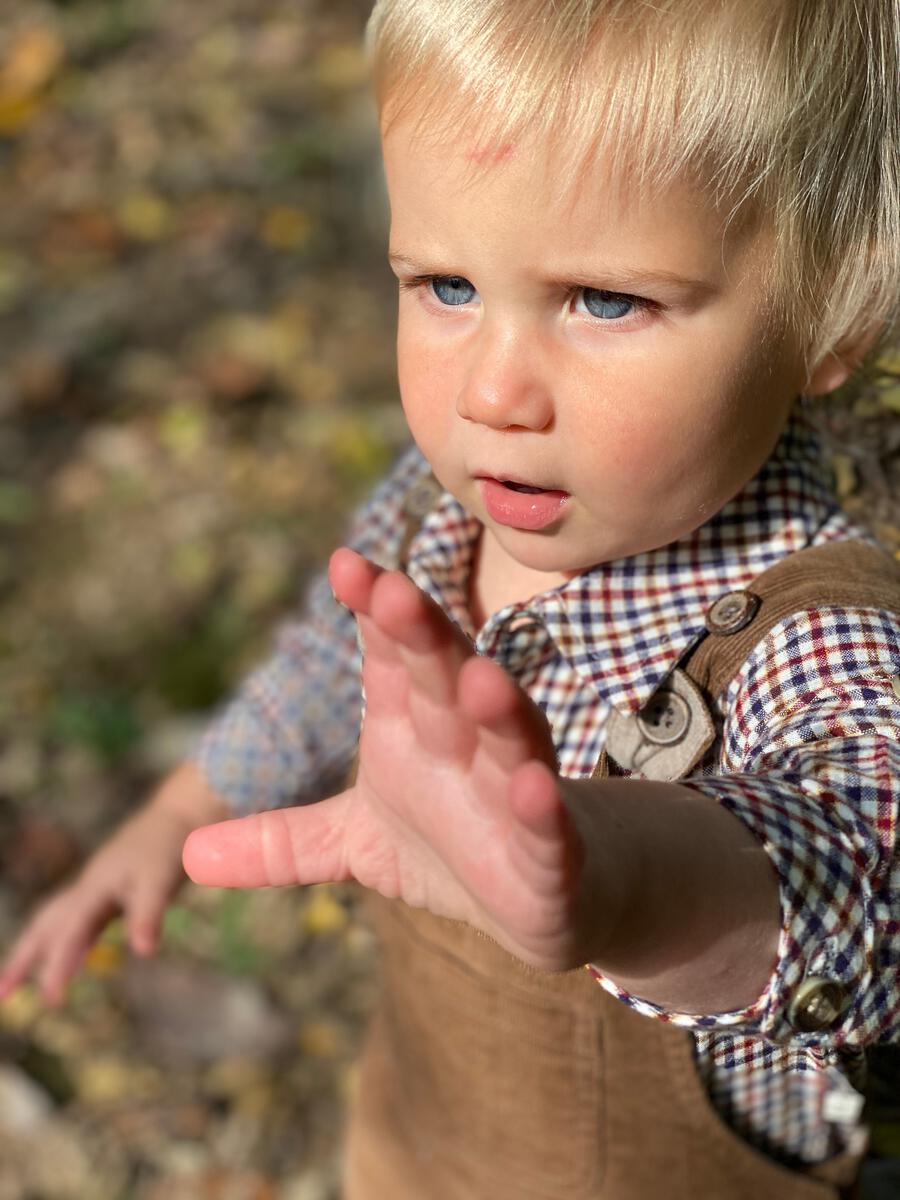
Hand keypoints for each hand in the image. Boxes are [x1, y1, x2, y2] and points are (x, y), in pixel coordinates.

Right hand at [0, 763, 218, 1004]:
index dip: (59, 965)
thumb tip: (143, 952)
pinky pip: (79, 922)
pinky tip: (72, 957)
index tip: (51, 999)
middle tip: (2, 993)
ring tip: (19, 980)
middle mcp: (88, 889)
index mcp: (95, 887)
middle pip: (45, 926)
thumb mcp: (161, 880)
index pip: (70, 932)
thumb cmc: (168, 846)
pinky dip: (68, 942)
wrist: (177, 816)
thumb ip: (149, 915)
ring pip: (57, 923)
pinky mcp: (109, 891)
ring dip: (38, 950)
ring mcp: (96, 889)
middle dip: (23, 958)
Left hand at [184, 549, 589, 970]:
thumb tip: (188, 854)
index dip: (373, 611)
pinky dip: (541, 804)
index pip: (391, 654)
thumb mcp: (350, 842)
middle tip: (394, 592)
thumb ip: (279, 843)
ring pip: (508, 734)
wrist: (534, 894)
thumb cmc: (444, 843)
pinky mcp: (550, 849)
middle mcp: (464, 740)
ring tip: (479, 680)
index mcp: (412, 724)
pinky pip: (547, 820)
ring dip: (497, 706)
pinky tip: (531, 787)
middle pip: (445, 675)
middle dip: (422, 635)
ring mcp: (512, 787)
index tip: (345, 565)